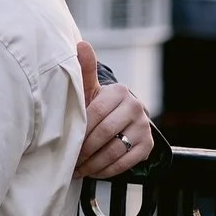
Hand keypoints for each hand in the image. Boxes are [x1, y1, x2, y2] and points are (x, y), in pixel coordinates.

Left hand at [75, 41, 153, 179]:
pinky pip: (125, 162)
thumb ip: (85, 70)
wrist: (121, 121)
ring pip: (114, 151)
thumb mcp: (90, 90)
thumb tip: (80, 44)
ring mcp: (144, 127)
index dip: (79, 131)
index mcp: (120, 91)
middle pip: (104, 134)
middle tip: (71, 160)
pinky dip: (107, 170)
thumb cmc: (98, 106)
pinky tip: (94, 171)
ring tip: (79, 169)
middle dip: (84, 150)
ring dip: (93, 164)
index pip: (95, 114)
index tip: (67, 142)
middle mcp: (136, 106)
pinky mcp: (147, 145)